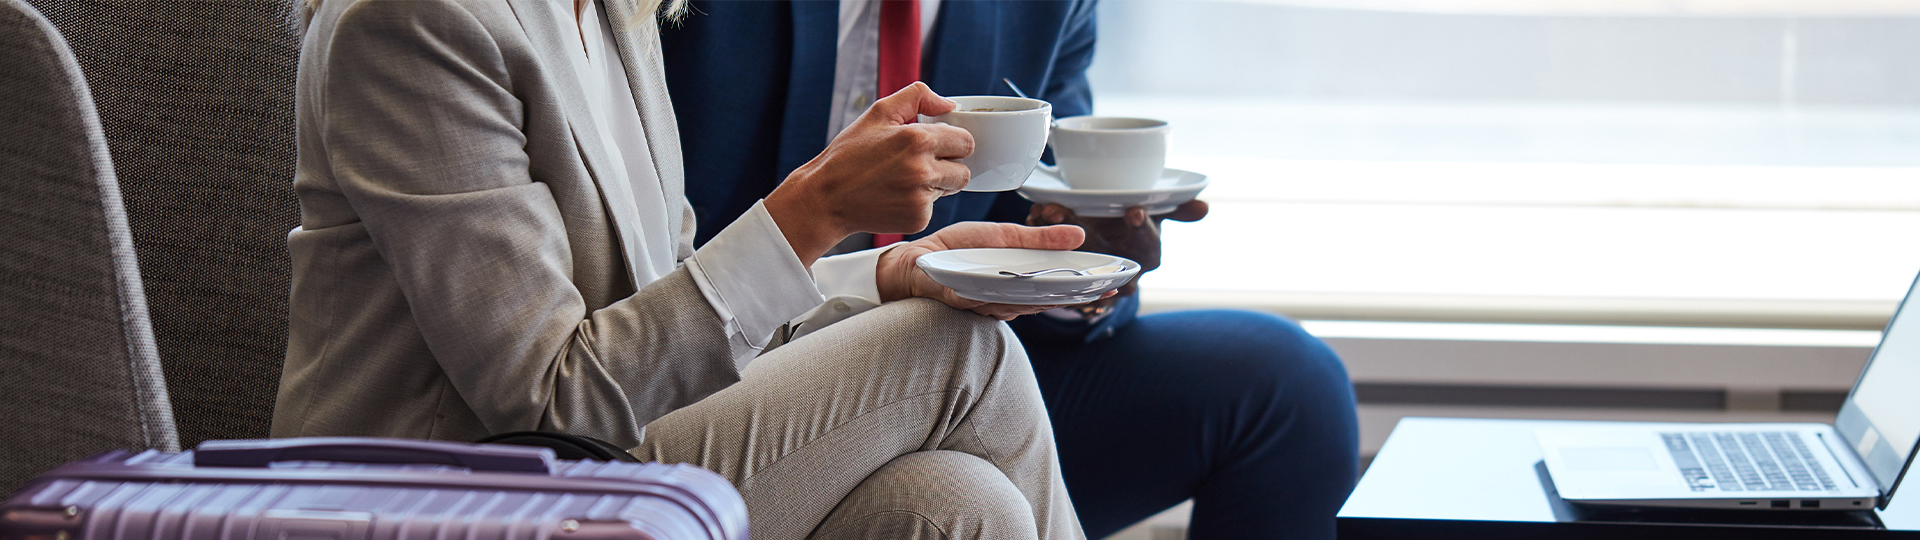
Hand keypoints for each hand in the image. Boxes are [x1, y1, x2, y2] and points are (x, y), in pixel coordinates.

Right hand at [763, 82, 972, 266]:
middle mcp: (923, 171)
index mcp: (917, 140)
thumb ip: (917, 97)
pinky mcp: (917, 220)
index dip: (953, 141)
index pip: (966, 141)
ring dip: (936, 184)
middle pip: (964, 170)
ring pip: (950, 189)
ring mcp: (921, 199)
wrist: (826, 197)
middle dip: (949, 165)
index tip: (937, 144)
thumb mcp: (878, 113)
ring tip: (905, 179)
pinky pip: (933, 208)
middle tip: (921, 163)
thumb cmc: (850, 154)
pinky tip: (896, 196)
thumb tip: (949, 105)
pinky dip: (920, 203)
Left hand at [875, 221, 1115, 320]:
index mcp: (1019, 283)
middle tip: (1101, 289)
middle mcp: (1006, 299)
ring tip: (1072, 287)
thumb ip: (1038, 238)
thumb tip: (1078, 236)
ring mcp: (986, 304)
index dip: (1084, 288)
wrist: (915, 260)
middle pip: (1046, 301)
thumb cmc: (957, 250)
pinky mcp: (963, 301)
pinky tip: (1021, 292)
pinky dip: (1004, 297)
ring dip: (1045, 298)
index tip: (1112, 284)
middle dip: (1074, 295)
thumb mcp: (1002, 236)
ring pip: (1022, 305)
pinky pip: (987, 302)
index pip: (1057, 289)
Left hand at [1027, 199, 1208, 301]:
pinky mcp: (1073, 284)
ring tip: (1040, 211)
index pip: (1147, 240)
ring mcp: (1096, 277)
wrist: (1113, 251)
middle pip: (1102, 252)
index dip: (1141, 227)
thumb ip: (1179, 208)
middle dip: (1078, 227)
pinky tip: (1030, 225)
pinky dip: (1041, 248)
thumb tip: (1205, 207)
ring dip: (1054, 236)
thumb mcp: (1160, 214)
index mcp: (1147, 252)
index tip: (1133, 212)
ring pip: (1072, 259)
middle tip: (1058, 208)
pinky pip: (1055, 269)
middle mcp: (1123, 270)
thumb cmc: (1135, 229)